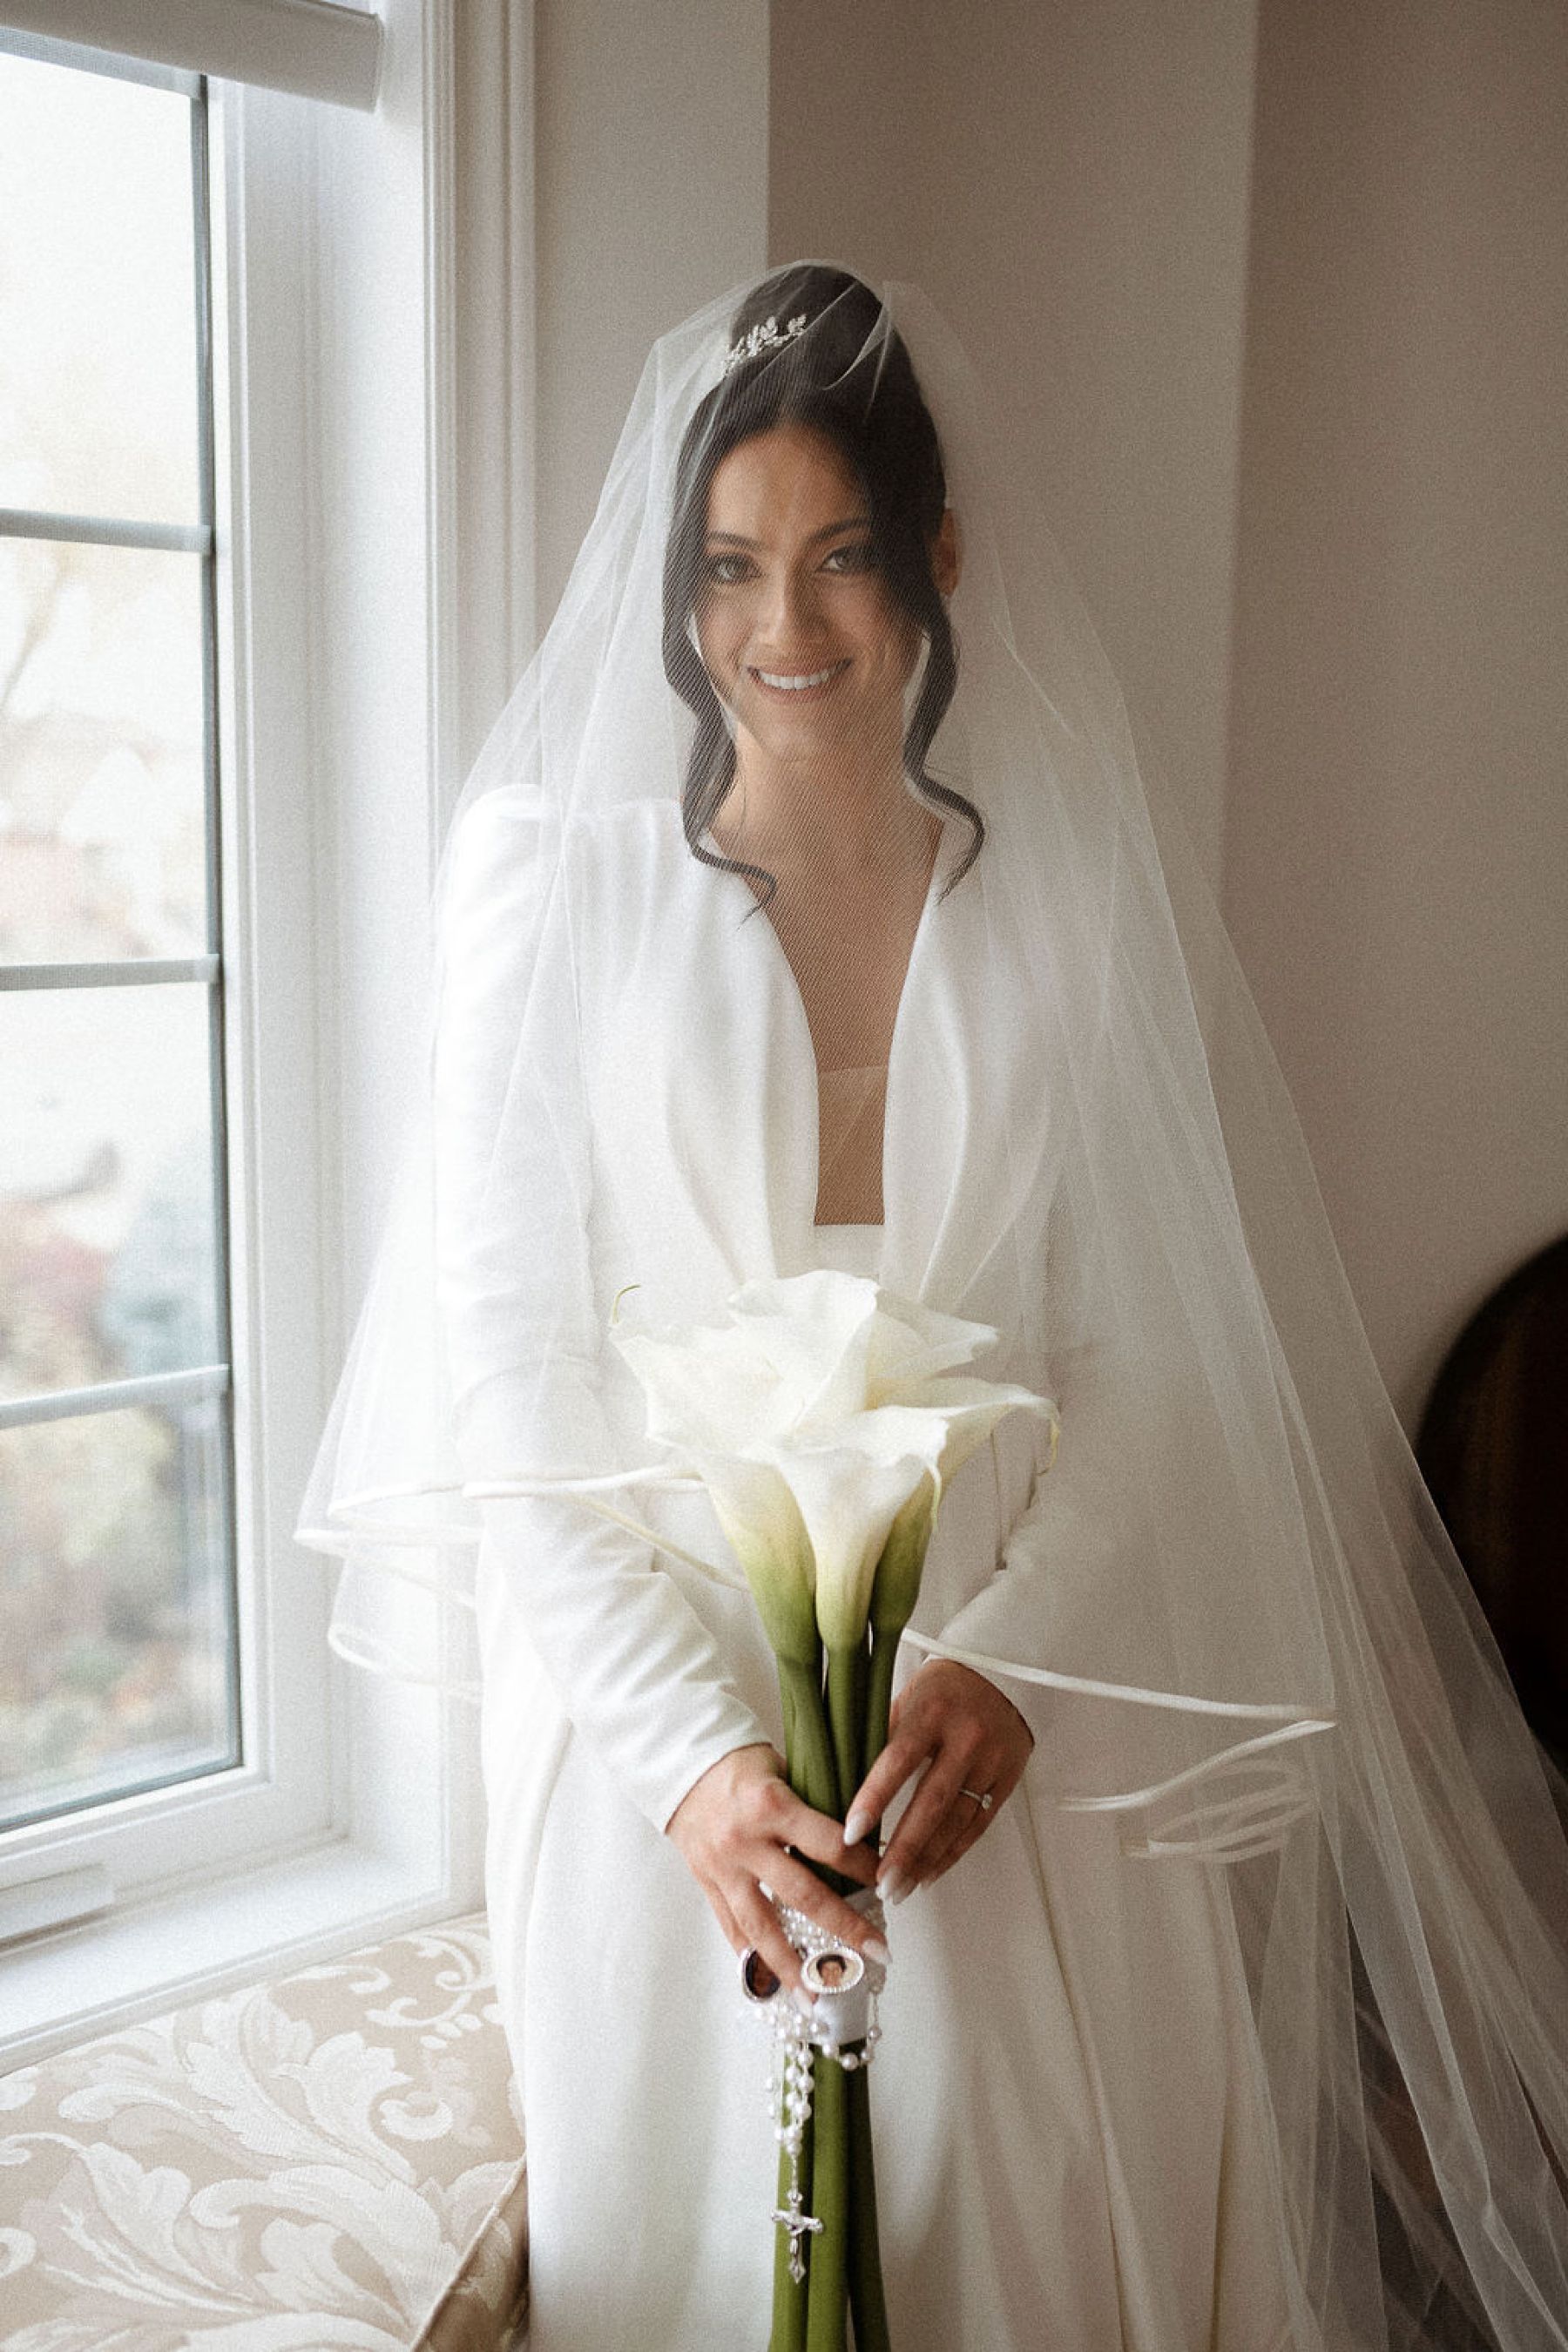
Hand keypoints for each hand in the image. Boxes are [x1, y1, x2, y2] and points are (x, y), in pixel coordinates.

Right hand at [666, 1742, 883, 1992]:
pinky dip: (753, 1958)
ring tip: (818, 1999)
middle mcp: (746, 1842)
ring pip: (761, 1926)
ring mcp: (724, 1868)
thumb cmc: (741, 1762)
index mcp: (771, 1805)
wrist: (679, 1764)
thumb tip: (860, 1834)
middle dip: (844, 1927)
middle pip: (802, 1894)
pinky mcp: (706, 1883)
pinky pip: (731, 1927)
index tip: (890, 1883)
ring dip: (792, 1967)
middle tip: (879, 1954)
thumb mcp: (783, 1767)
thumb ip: (814, 1803)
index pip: (827, 1843)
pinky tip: (773, 1986)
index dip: (862, 1866)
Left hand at [844, 1660, 1032, 1902]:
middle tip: (879, 1882)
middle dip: (904, 1849)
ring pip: (956, 1822)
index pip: (898, 1761)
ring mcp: (990, 1761)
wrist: (1004, 1673)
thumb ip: (882, 1737)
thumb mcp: (908, 1697)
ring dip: (926, 1861)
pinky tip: (929, 1873)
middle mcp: (965, 1739)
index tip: (850, 1833)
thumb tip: (841, 1780)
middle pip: (931, 1803)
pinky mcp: (1005, 1780)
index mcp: (932, 1713)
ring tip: (900, 1888)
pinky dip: (952, 1853)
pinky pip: (977, 1825)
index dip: (874, 1799)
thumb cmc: (944, 1686)